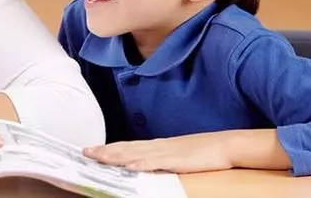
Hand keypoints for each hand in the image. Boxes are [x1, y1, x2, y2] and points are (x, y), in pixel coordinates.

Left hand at [83, 133, 234, 173]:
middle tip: (84, 152)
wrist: (225, 145)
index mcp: (157, 146)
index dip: (108, 148)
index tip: (91, 150)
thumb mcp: (177, 155)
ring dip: (115, 155)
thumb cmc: (204, 152)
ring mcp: (166, 152)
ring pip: (135, 153)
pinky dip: (141, 163)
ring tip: (98, 157)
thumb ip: (160, 159)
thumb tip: (143, 165)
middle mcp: (157, 146)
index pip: (127, 146)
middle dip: (104, 151)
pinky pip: (155, 162)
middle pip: (125, 148)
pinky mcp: (176, 159)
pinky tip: (129, 165)